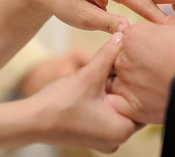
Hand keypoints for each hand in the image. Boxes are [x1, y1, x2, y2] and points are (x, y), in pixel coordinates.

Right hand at [29, 34, 138, 152]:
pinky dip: (106, 101)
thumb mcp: (89, 74)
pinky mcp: (93, 136)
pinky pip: (108, 115)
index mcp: (121, 130)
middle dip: (128, 87)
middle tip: (130, 66)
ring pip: (119, 110)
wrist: (30, 121)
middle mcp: (116, 140)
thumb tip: (122, 35)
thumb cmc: (59, 104)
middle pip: (132, 107)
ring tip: (113, 74)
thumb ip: (108, 54)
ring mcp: (103, 140)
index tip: (142, 67)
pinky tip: (101, 85)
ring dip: (116, 93)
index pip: (145, 105)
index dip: (142, 84)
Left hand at [111, 17, 174, 123]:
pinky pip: (119, 106)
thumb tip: (169, 23)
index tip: (154, 52)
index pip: (128, 40)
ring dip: (126, 85)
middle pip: (119, 61)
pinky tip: (141, 104)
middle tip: (152, 72)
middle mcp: (123, 59)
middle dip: (132, 65)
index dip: (141, 46)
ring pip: (115, 84)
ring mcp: (125, 83)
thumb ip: (171, 26)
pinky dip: (126, 106)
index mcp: (133, 36)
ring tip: (146, 89)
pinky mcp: (131, 106)